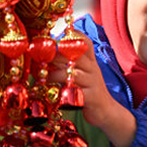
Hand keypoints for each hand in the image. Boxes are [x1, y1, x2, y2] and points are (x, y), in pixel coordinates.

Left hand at [49, 31, 136, 146]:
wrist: (107, 112)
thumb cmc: (88, 92)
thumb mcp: (83, 75)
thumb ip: (69, 66)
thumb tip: (46, 58)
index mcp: (91, 62)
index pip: (86, 43)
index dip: (73, 36)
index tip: (57, 35)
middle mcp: (93, 69)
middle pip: (76, 55)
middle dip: (56, 54)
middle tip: (40, 58)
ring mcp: (93, 83)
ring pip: (73, 73)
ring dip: (54, 75)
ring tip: (43, 79)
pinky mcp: (91, 97)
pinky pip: (75, 92)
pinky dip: (61, 92)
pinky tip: (53, 94)